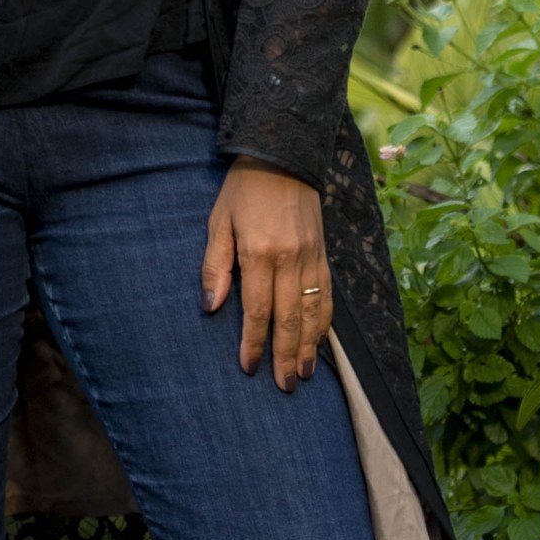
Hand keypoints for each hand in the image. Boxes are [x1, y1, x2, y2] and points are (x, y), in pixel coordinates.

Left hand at [201, 158, 330, 390]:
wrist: (284, 154)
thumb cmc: (243, 189)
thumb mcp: (219, 221)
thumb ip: (214, 265)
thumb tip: (211, 307)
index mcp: (259, 252)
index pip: (258, 310)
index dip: (253, 342)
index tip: (249, 367)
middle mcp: (290, 259)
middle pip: (289, 319)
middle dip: (284, 356)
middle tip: (283, 385)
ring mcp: (311, 257)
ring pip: (313, 312)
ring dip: (307, 346)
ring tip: (302, 374)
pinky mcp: (324, 253)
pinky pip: (327, 295)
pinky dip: (324, 323)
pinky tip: (319, 341)